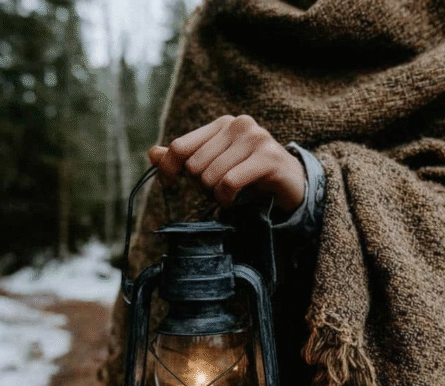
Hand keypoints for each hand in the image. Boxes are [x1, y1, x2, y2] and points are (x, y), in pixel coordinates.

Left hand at [148, 115, 304, 213]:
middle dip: (201, 186)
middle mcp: (238, 125)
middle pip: (194, 165)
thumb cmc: (250, 175)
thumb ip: (185, 158)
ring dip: (215, 195)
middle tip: (217, 191)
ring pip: (210, 176)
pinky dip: (227, 199)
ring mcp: (255, 138)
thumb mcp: (215, 165)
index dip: (168, 169)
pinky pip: (229, 183)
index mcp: (222, 124)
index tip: (167, 184)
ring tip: (228, 196)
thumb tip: (152, 153)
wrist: (292, 185)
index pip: (180, 146)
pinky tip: (234, 201)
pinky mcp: (268, 157)